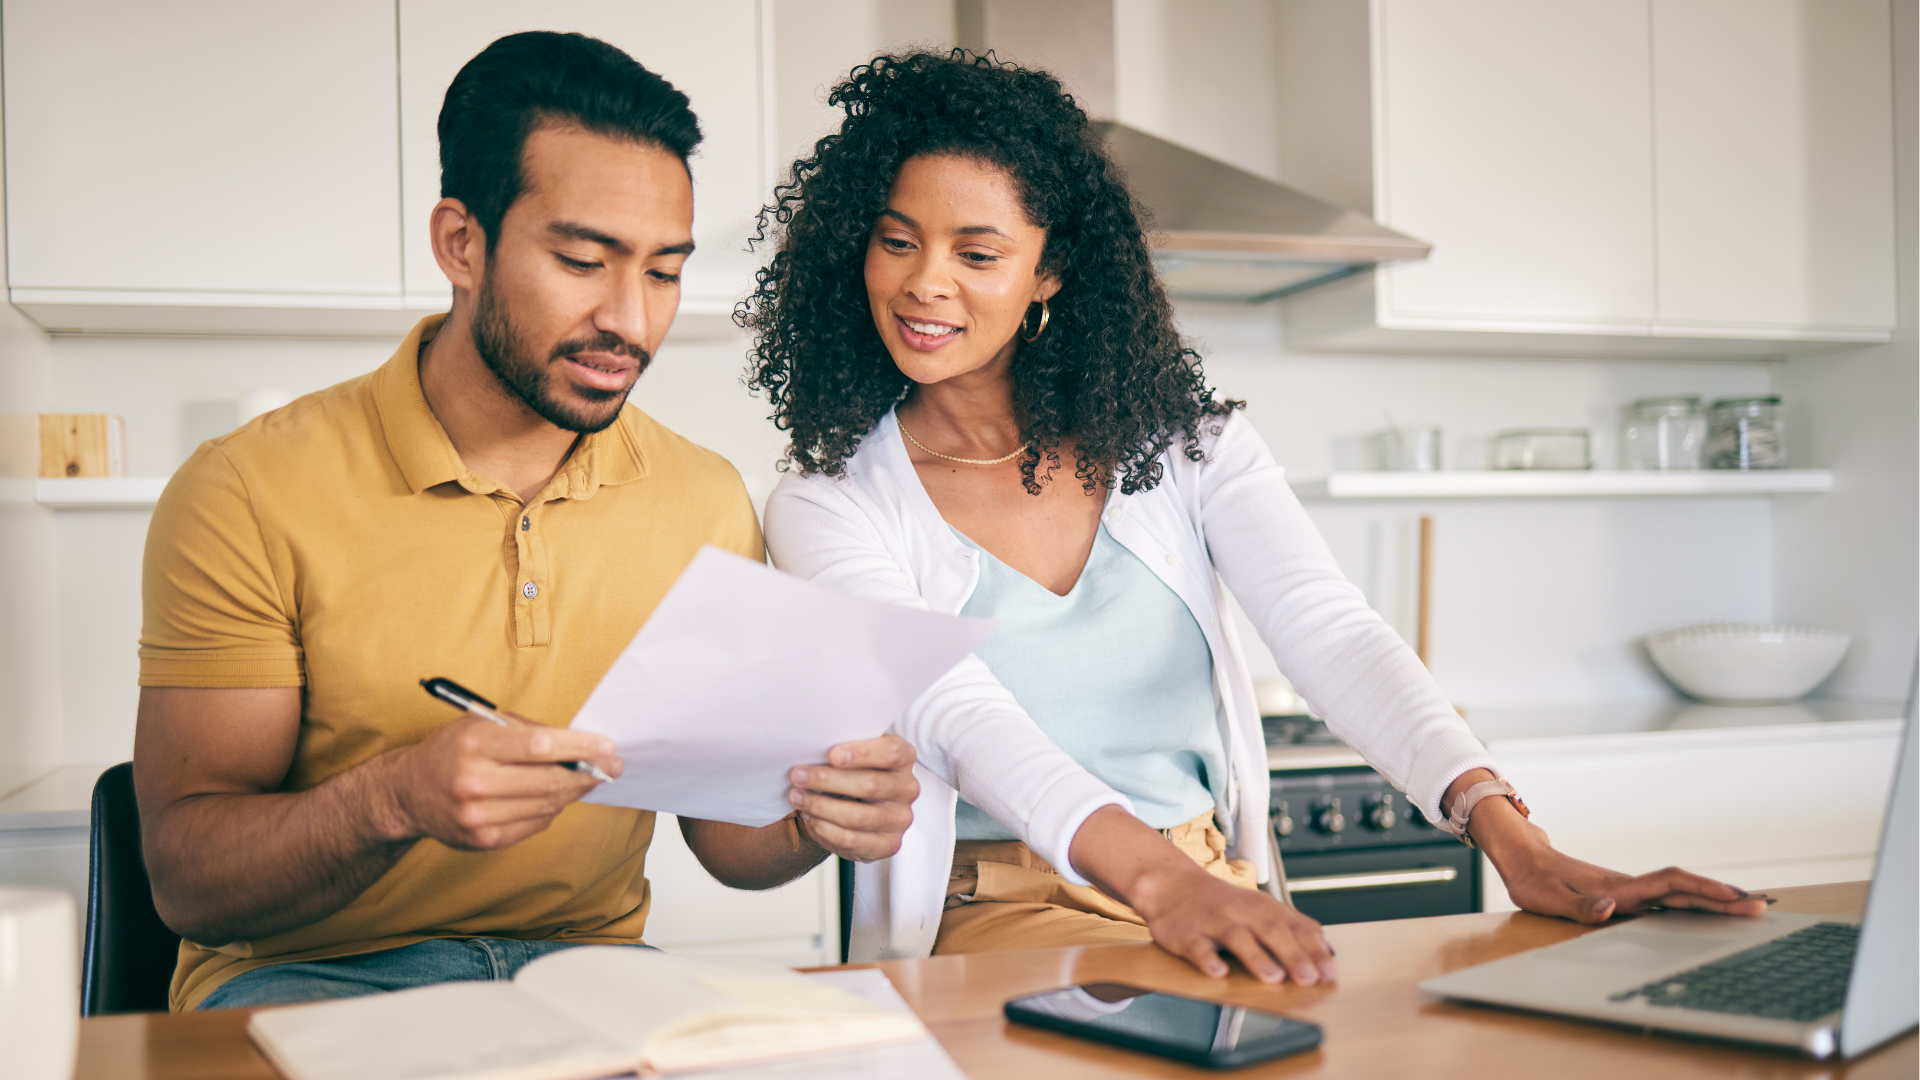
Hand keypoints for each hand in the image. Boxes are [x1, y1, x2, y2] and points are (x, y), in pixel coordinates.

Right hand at [373, 714, 623, 850]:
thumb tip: (581, 744)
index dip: (580, 747)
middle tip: (612, 766)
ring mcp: (478, 816)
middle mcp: (474, 781)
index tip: (607, 746)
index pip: (541, 746)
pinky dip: (552, 810)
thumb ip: (529, 731)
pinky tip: (556, 797)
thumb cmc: (453, 750)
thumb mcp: (482, 724)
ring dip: (574, 792)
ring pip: (547, 806)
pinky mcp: (483, 840)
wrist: (409, 792)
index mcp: (475, 744)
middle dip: (588, 773)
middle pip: (549, 781)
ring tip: (588, 779)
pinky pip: (535, 824)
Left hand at [786, 734, 917, 862]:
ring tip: (797, 797)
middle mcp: (908, 788)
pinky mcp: (888, 845)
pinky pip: (851, 839)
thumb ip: (843, 748)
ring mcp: (900, 819)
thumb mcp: (853, 753)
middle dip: (827, 780)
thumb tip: (812, 749)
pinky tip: (810, 817)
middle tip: (797, 775)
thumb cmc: (852, 771)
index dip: (862, 753)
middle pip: (870, 784)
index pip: (891, 753)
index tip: (832, 755)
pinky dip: (824, 828)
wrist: (854, 805)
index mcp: (904, 758)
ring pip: (856, 816)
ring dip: (820, 806)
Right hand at [1069, 805, 1335, 984]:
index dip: (1314, 950)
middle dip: (1293, 955)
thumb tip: (1330, 952)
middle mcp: (1241, 912)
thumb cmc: (1221, 903)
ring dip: (1256, 957)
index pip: (1295, 926)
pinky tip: (1218, 972)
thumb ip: (1292, 928)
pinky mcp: (1186, 933)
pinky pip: (1197, 946)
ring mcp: (1213, 921)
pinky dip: (1208, 959)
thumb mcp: (1260, 908)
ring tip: (1273, 977)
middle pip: (1271, 931)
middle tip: (1310, 979)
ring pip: (1237, 937)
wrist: (1171, 884)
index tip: (1330, 973)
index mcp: (1263, 908)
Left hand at [1463, 785, 1768, 922]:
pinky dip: (1694, 902)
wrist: (1523, 857)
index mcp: (1618, 888)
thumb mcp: (1547, 898)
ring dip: (1713, 899)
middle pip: (1684, 889)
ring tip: (1748, 907)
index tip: (1732, 897)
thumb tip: (1612, 908)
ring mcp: (1630, 890)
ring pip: (1680, 892)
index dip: (1701, 890)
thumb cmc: (1532, 879)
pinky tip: (1707, 911)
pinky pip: (1668, 898)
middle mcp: (1630, 887)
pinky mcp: (1626, 895)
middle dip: (1722, 898)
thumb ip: (1580, 905)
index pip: (1669, 885)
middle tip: (1760, 907)